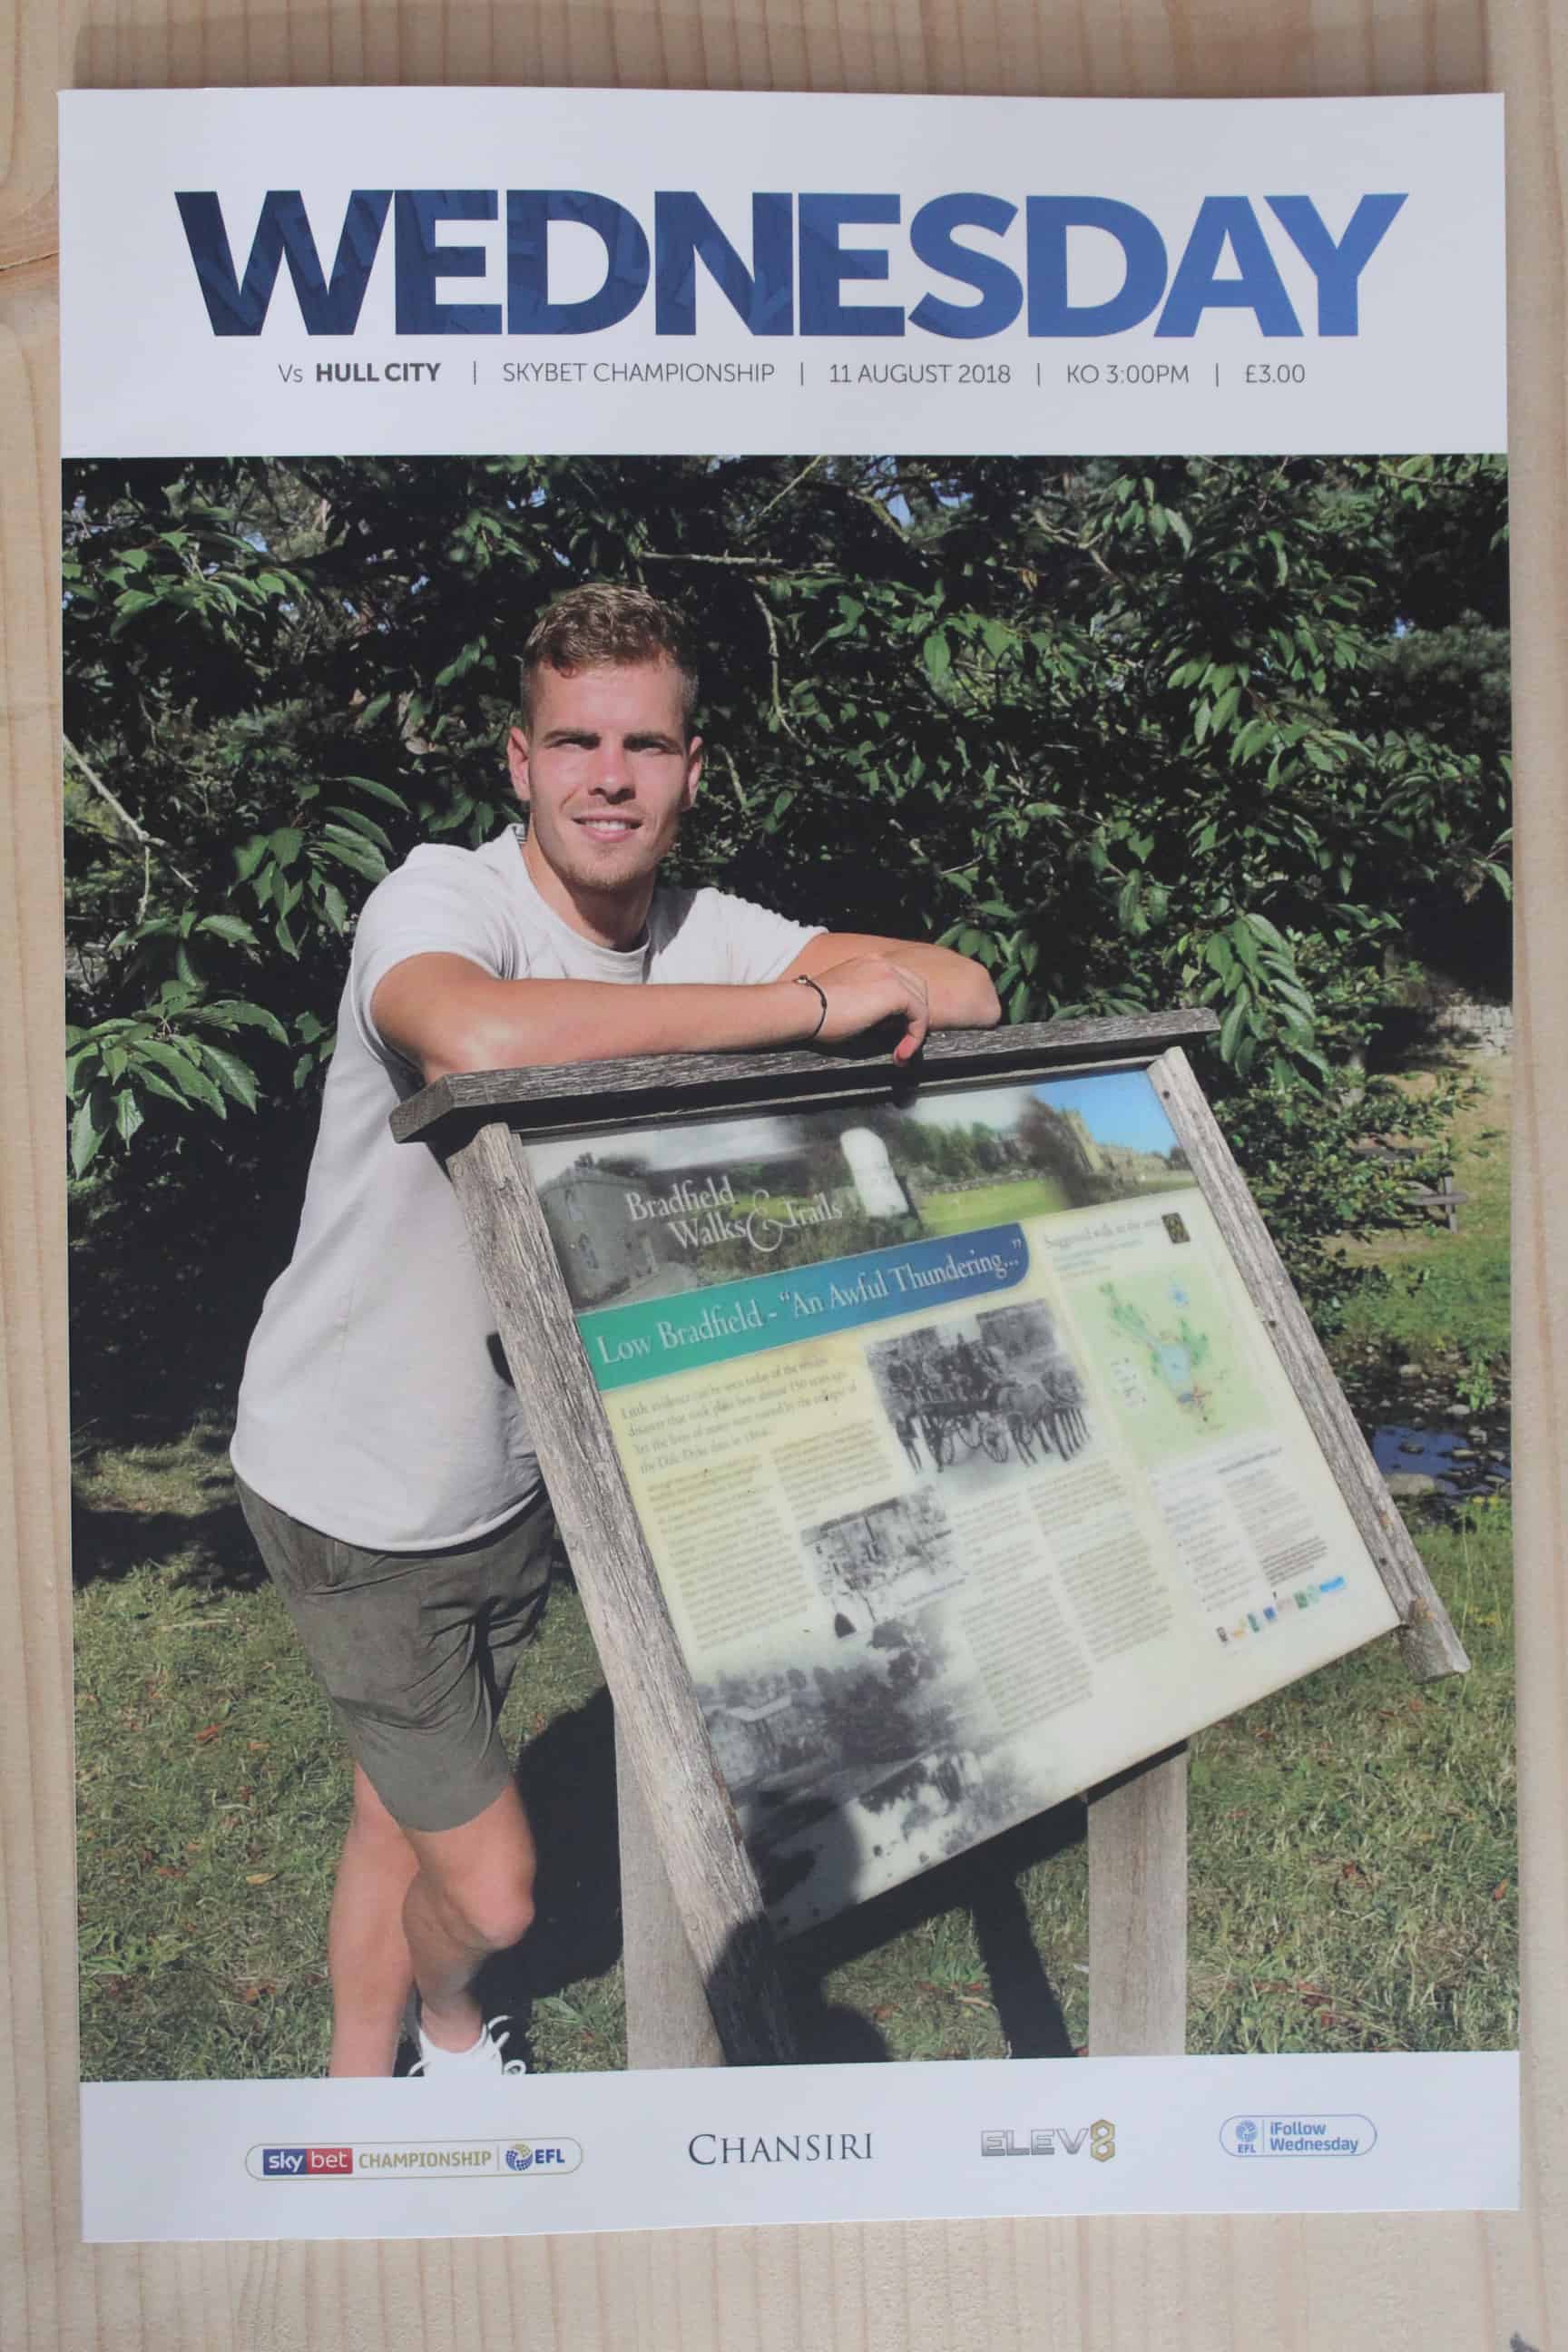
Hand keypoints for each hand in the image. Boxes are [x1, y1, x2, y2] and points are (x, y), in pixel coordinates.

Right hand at [799, 954, 930, 1063]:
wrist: (804, 1008)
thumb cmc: (814, 1012)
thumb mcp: (846, 1001)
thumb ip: (867, 1004)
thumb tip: (885, 1023)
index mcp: (869, 963)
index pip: (901, 981)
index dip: (902, 1009)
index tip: (889, 1034)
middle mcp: (882, 963)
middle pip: (918, 988)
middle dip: (914, 1016)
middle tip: (900, 1043)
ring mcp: (890, 974)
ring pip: (921, 1003)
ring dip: (915, 1030)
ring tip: (900, 1052)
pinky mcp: (895, 991)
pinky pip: (920, 1015)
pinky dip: (914, 1036)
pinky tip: (900, 1053)